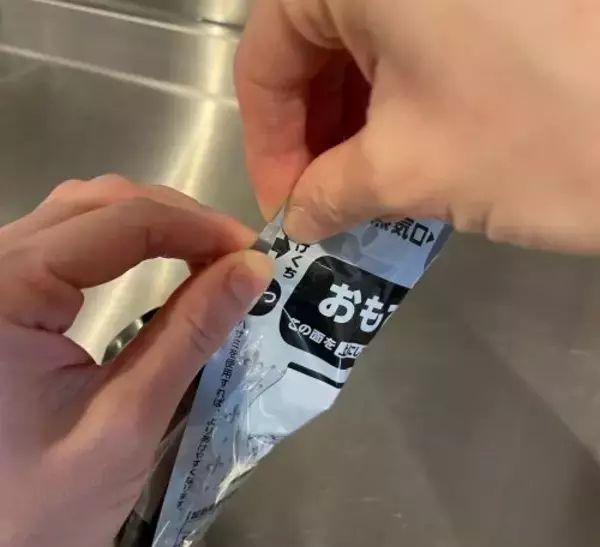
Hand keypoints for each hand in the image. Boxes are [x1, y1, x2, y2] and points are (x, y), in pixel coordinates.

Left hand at [0, 176, 271, 546]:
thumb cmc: (40, 515)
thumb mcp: (126, 422)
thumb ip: (190, 335)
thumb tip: (252, 269)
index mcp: (1, 292)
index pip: (119, 222)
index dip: (198, 228)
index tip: (254, 253)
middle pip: (97, 204)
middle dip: (178, 220)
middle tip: (238, 257)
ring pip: (81, 214)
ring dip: (152, 224)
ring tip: (210, 257)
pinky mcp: (0, 298)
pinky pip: (67, 242)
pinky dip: (124, 244)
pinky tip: (162, 262)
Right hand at [237, 0, 599, 253]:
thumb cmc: (542, 133)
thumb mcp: (414, 172)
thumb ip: (333, 194)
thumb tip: (297, 218)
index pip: (266, 56)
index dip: (267, 141)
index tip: (286, 205)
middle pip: (313, 45)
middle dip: (312, 135)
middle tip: (323, 203)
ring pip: (366, 44)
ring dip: (355, 123)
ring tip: (364, 187)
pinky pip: (417, 39)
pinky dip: (399, 100)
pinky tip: (407, 150)